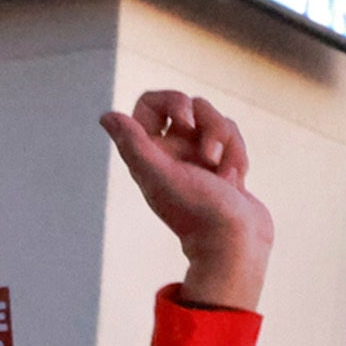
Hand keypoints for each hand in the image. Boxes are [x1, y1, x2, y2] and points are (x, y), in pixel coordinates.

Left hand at [101, 90, 271, 309]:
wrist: (235, 245)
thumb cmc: (197, 212)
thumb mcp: (161, 176)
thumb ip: (134, 146)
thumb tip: (106, 116)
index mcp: (150, 153)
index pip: (151, 104)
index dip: (171, 100)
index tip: (185, 119)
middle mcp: (172, 153)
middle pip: (191, 106)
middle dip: (209, 124)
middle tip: (208, 154)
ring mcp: (198, 158)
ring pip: (217, 121)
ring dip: (228, 144)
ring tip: (225, 177)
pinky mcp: (223, 165)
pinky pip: (233, 139)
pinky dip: (238, 157)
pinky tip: (236, 182)